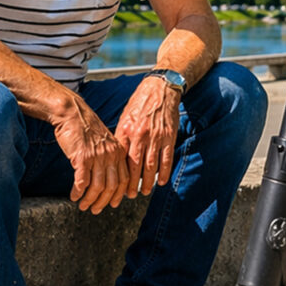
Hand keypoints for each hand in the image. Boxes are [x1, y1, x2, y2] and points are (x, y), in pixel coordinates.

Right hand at [52, 95, 129, 213]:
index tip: (113, 204)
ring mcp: (97, 157)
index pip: (124, 179)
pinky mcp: (82, 158)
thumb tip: (107, 176)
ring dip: (90, 200)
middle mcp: (110, 155)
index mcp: (118, 152)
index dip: (118, 194)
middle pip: (112, 186)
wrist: (72, 112)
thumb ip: (108, 156)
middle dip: (104, 202)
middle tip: (95, 210)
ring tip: (83, 206)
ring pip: (98, 187)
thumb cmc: (85, 127)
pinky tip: (73, 196)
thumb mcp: (104, 141)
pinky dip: (78, 192)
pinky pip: (82, 182)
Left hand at [115, 76, 180, 197]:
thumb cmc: (140, 104)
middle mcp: (140, 135)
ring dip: (147, 182)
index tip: (116, 185)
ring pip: (151, 165)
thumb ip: (121, 137)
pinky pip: (166, 158)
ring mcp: (156, 136)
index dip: (119, 174)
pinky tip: (161, 182)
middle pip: (135, 166)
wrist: (160, 89)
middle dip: (131, 184)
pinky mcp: (169, 136)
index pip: (121, 158)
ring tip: (144, 192)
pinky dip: (164, 172)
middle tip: (129, 195)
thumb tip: (116, 157)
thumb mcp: (125, 118)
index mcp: (126, 130)